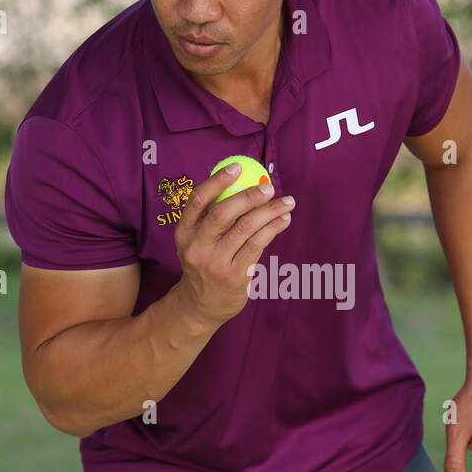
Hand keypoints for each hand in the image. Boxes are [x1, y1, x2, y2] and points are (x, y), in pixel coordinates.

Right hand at [174, 163, 293, 327]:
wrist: (200, 304)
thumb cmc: (204, 263)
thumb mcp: (195, 241)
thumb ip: (211, 218)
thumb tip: (243, 183)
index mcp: (184, 232)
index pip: (197, 200)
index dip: (217, 180)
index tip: (237, 167)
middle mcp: (196, 247)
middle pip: (223, 213)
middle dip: (249, 196)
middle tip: (269, 187)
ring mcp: (215, 263)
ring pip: (245, 228)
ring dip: (269, 211)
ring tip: (287, 203)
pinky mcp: (234, 276)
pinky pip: (257, 245)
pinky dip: (273, 228)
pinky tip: (283, 220)